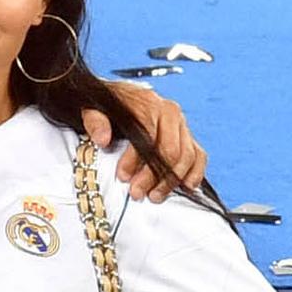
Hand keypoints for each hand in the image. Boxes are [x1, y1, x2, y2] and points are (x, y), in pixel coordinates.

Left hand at [81, 84, 206, 202]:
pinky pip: (199, 155)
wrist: (121, 95)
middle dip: (154, 176)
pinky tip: (185, 186)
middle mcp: (169, 112)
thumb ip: (95, 122)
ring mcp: (181, 124)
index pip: (148, 136)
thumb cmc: (108, 106)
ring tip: (154, 195)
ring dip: (172, 180)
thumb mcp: (92, 108)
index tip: (123, 177)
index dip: (135, 160)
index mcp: (147, 103)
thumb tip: (103, 140)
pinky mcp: (188, 135)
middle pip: (170, 150)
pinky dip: (196, 172)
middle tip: (137, 193)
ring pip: (186, 156)